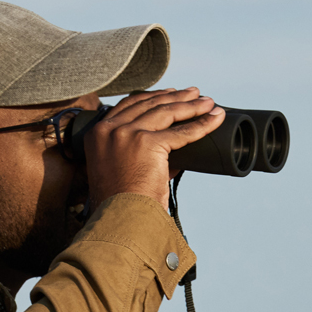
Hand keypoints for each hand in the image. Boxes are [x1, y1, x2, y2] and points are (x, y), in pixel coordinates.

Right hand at [84, 87, 224, 210]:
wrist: (120, 217)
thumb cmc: (121, 201)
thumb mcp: (121, 168)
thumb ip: (140, 153)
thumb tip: (173, 147)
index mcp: (97, 133)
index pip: (129, 105)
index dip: (153, 97)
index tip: (170, 94)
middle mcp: (109, 129)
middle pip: (149, 104)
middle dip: (176, 97)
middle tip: (194, 94)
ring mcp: (127, 134)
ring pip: (166, 111)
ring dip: (191, 105)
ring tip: (208, 102)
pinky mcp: (147, 143)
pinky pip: (182, 131)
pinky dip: (202, 124)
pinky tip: (214, 119)